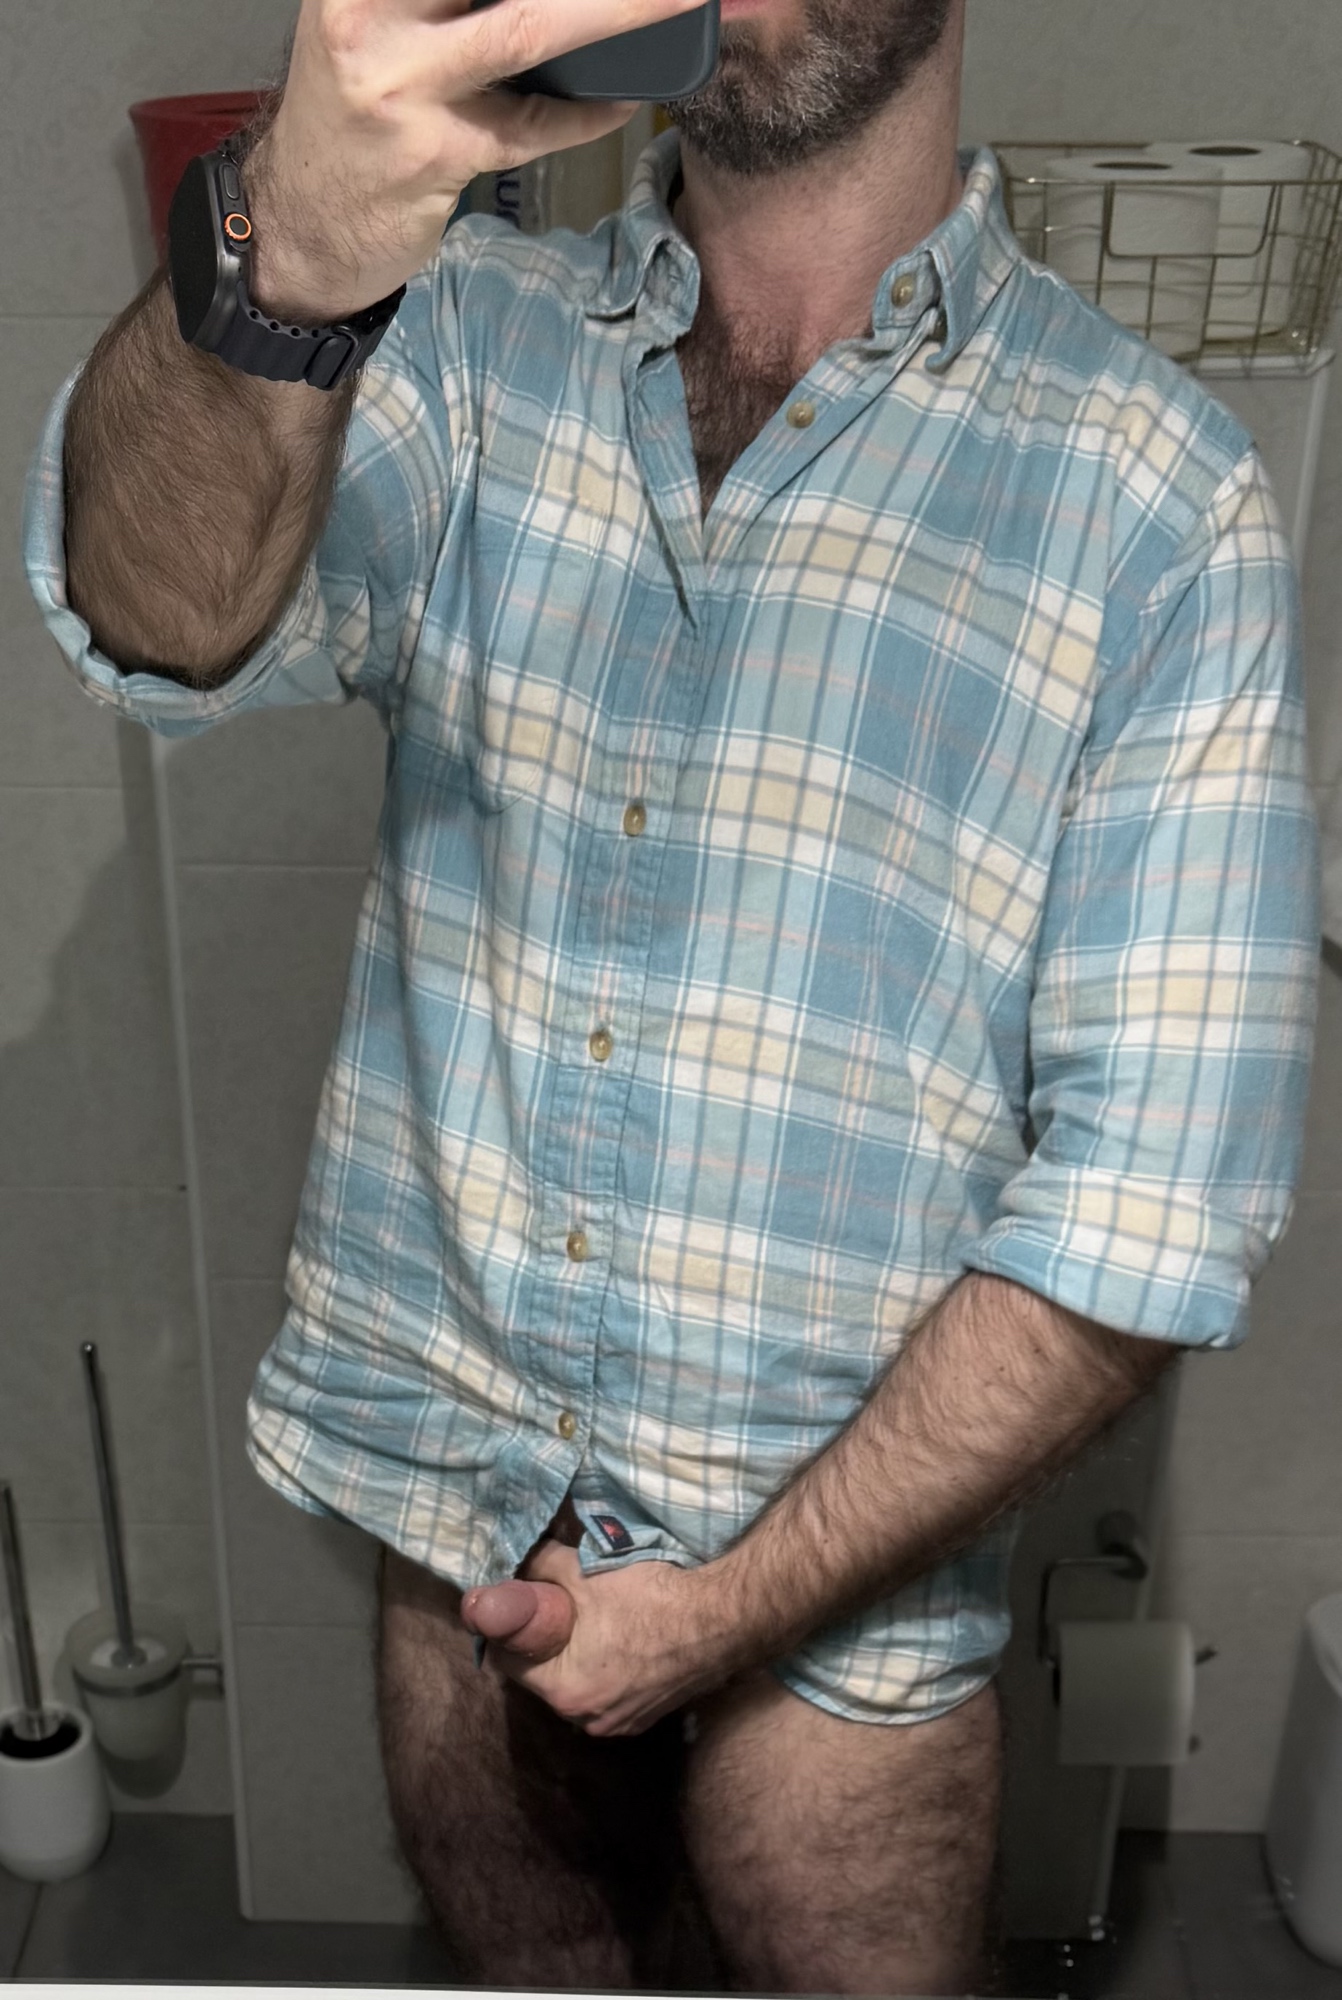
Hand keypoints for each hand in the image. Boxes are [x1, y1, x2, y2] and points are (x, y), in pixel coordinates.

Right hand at [242, 0, 703, 319]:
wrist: (296, 221)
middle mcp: (368, 12)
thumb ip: (439, 2)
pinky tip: (625, 99)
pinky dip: (586, 112)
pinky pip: (531, 126)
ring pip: (526, 31)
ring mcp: (400, 86)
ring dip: (616, 13)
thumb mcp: (373, 23)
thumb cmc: (349, 111)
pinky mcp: (434, 155)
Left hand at [460, 1542, 737, 1736]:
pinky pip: (610, 1691)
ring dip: (578, 1655)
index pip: (507, 1662)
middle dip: (547, 1641)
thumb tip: (512, 1566)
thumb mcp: (579, 1570)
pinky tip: (624, 1637)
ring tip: (595, 1618)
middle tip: (560, 1604)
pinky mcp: (648, 1716)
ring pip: (578, 1684)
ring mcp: (622, 1723)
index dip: (511, 1627)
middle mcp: (589, 1720)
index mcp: (564, 1692)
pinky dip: (608, 1667)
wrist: (721, 1618)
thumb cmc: (647, 1596)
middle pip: (544, 1676)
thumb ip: (536, 1568)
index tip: (522, 1602)